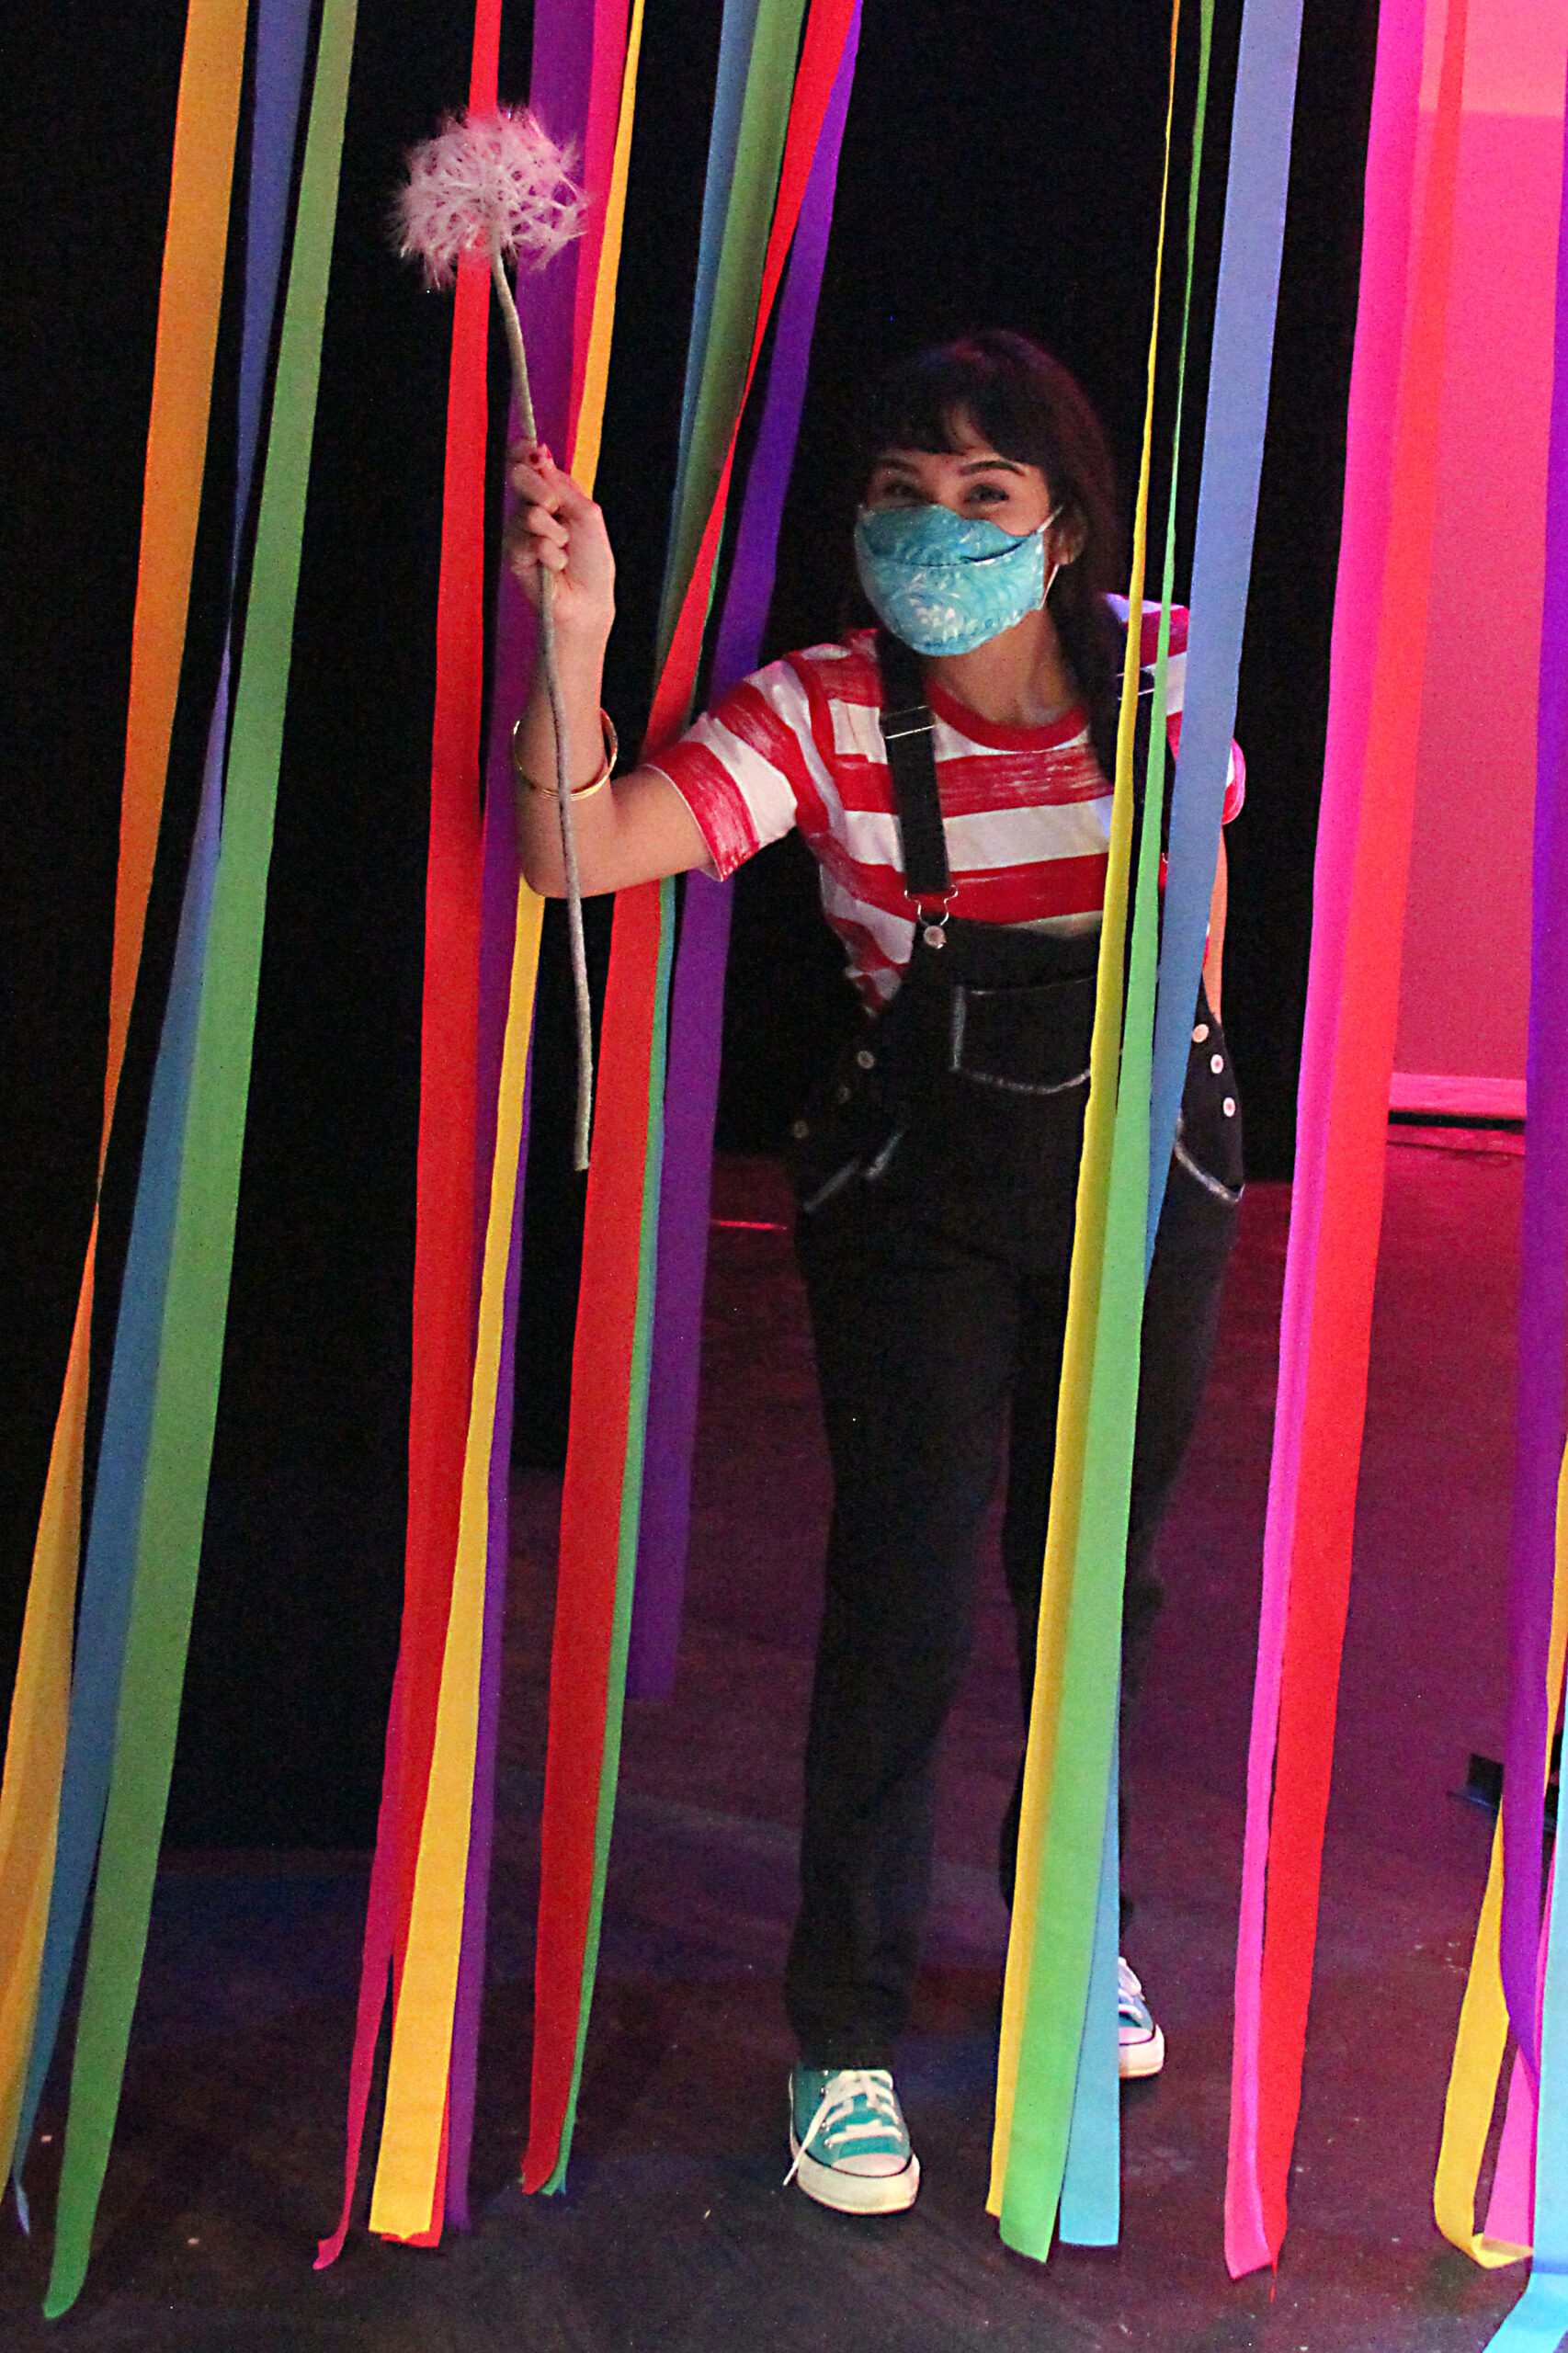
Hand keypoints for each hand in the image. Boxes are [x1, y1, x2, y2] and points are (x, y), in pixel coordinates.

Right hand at [503, 441, 614, 639]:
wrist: (588, 601)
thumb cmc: (592, 562)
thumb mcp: (587, 513)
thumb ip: (562, 484)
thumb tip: (541, 453)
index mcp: (552, 494)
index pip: (530, 464)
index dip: (525, 452)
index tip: (531, 450)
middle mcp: (532, 508)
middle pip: (520, 477)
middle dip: (541, 490)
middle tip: (555, 508)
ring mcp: (520, 530)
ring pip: (528, 513)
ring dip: (555, 533)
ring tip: (563, 549)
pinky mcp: (514, 554)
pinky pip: (529, 542)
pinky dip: (549, 555)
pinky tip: (554, 566)